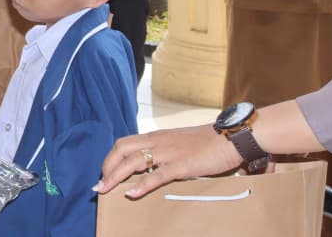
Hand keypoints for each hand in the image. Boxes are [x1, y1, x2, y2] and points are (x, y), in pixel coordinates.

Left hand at [95, 125, 242, 197]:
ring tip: (105, 189)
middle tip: (100, 183)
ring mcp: (168, 152)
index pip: (125, 143)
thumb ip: (164, 151)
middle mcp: (158, 141)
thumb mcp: (179, 143)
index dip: (111, 157)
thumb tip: (152, 165)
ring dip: (116, 176)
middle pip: (122, 149)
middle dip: (107, 166)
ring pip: (133, 161)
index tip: (104, 172)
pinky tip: (131, 194)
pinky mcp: (181, 165)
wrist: (231, 137)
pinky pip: (156, 176)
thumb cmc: (207, 142)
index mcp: (156, 136)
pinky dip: (141, 185)